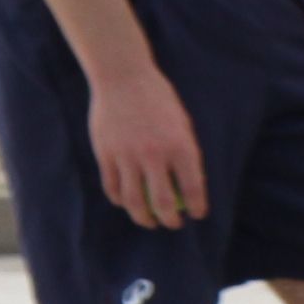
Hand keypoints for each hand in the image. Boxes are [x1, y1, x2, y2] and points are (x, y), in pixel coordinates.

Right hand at [91, 63, 207, 229]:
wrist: (124, 78)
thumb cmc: (159, 100)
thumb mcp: (182, 123)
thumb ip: (185, 152)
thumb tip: (191, 184)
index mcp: (181, 146)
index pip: (193, 187)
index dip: (197, 206)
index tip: (198, 215)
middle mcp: (154, 154)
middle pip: (162, 202)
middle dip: (170, 220)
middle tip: (173, 225)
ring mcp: (127, 155)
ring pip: (133, 200)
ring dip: (142, 217)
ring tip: (149, 222)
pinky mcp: (106, 154)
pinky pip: (112, 186)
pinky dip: (119, 200)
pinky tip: (125, 203)